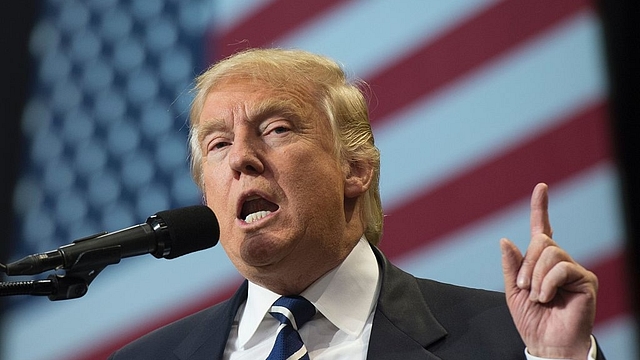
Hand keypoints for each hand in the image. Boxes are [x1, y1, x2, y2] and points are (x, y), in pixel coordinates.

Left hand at [500, 183, 597, 358]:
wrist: (547, 343)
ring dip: (536, 276)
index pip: (542, 228)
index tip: (541, 188)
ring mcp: (574, 270)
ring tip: (537, 296)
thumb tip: (505, 239)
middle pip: (542, 242)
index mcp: (541, 262)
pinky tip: (547, 297)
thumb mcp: (513, 291)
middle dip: (527, 264)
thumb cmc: (532, 320)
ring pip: (551, 253)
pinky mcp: (586, 280)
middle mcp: (560, 261)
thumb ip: (511, 266)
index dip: (540, 208)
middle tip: (524, 287)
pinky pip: (561, 268)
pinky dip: (547, 282)